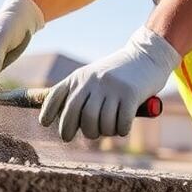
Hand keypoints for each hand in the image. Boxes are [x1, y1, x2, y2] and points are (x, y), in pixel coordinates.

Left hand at [39, 26, 179, 140]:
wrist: (146, 55)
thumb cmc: (118, 72)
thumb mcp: (93, 76)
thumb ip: (80, 94)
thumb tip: (66, 122)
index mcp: (79, 77)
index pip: (56, 95)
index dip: (47, 112)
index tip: (45, 123)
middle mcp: (92, 81)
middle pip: (75, 116)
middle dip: (75, 131)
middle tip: (87, 135)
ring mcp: (111, 87)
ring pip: (99, 124)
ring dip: (105, 132)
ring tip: (111, 128)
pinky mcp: (130, 94)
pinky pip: (121, 124)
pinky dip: (121, 130)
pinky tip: (124, 127)